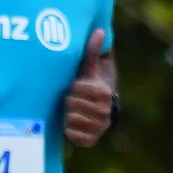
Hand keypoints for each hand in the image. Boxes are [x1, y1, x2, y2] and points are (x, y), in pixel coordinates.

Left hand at [62, 28, 117, 146]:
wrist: (94, 109)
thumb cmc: (88, 84)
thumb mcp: (88, 68)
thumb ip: (91, 51)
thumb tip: (99, 31)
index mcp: (105, 93)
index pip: (78, 89)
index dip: (73, 87)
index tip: (75, 85)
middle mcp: (105, 112)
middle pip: (72, 105)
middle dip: (68, 100)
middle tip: (71, 99)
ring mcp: (99, 128)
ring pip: (71, 120)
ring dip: (66, 114)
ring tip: (71, 110)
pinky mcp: (91, 141)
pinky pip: (72, 136)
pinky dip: (68, 130)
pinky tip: (70, 123)